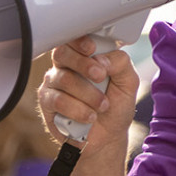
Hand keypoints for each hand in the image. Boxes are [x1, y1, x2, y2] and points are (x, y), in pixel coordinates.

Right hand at [40, 37, 139, 155]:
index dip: (80, 41)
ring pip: (64, 78)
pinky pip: (58, 100)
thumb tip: (101, 59)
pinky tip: (89, 116)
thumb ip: (120, 63)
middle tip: (100, 77)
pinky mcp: (47, 103)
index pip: (75, 38)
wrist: (108, 137)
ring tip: (102, 106)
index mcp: (85, 56)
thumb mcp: (128, 83)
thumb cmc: (115, 107)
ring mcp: (54, 84)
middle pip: (63, 53)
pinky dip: (78, 109)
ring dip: (88, 94)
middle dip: (83, 64)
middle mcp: (66, 66)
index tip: (92, 48)